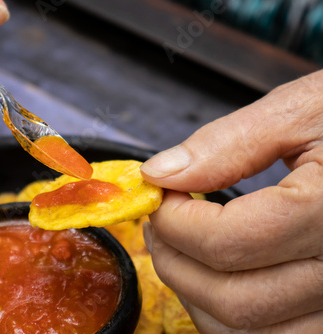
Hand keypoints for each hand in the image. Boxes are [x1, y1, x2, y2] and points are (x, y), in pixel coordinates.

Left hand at [140, 69, 322, 332]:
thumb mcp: (303, 111)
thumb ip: (228, 143)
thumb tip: (161, 173)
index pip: (228, 242)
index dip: (175, 222)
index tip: (162, 195)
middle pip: (235, 301)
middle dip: (174, 262)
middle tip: (162, 224)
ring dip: (198, 296)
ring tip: (184, 250)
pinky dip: (232, 317)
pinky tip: (221, 277)